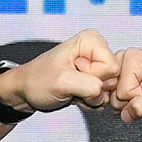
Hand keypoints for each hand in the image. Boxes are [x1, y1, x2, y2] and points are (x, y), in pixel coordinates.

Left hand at [4, 27, 119, 113]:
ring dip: (91, 96)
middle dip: (93, 88)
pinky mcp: (95, 79)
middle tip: (73, 84)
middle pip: (113, 78)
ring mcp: (97, 66)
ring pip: (109, 90)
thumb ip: (88, 85)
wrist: (27, 91)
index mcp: (91, 40)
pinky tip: (76, 94)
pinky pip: (104, 96)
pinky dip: (90, 100)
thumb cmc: (37, 80)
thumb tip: (103, 90)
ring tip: (73, 89)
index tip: (74, 72)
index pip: (112, 66)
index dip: (93, 75)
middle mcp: (97, 50)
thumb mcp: (61, 82)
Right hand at [107, 47, 141, 119]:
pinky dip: (128, 107)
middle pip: (114, 96)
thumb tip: (126, 114)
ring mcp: (118, 74)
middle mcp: (121, 62)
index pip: (123, 91)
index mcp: (131, 57)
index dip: (138, 96)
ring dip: (131, 105)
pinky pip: (114, 103)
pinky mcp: (118, 84)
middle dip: (133, 101)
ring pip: (113, 102)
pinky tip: (139, 98)